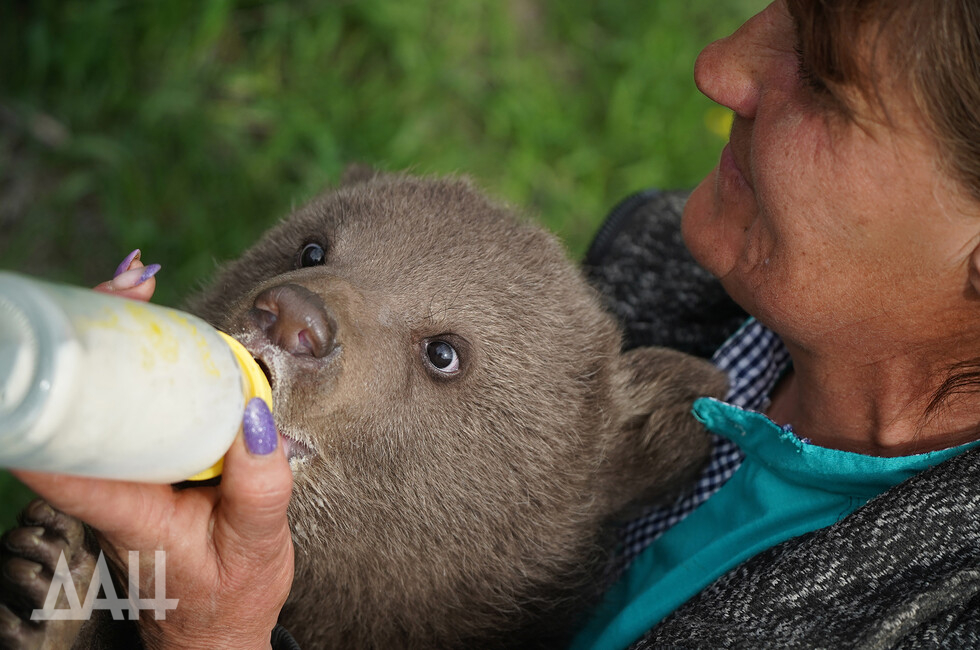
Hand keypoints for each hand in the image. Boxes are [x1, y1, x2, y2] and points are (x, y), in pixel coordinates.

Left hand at [13, 250, 293, 649]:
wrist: (215, 631)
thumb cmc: (228, 594)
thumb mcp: (256, 544)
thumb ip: (260, 486)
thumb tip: (254, 416)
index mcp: (125, 511)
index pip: (57, 456)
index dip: (50, 393)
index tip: (74, 334)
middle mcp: (112, 487)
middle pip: (76, 403)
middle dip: (93, 333)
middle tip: (129, 284)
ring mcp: (125, 474)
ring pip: (101, 397)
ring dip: (114, 337)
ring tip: (138, 287)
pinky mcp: (144, 465)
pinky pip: (130, 405)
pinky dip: (139, 360)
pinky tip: (155, 326)